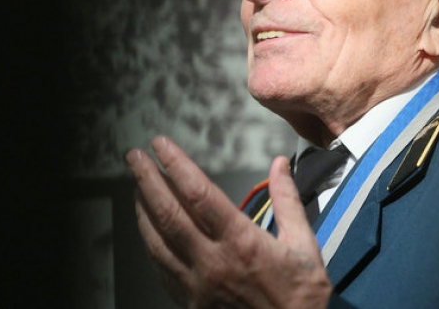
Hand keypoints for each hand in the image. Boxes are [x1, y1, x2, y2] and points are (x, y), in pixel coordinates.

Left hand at [126, 136, 331, 308]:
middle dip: (147, 181)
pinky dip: (150, 243)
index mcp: (241, 241)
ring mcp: (197, 284)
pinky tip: (148, 230)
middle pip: (168, 214)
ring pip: (157, 242)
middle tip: (134, 157)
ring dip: (143, 210)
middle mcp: (212, 261)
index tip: (161, 145)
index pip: (199, 194)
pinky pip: (162, 268)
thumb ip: (288, 200)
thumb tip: (280, 163)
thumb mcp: (304, 244)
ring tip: (136, 187)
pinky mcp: (192, 301)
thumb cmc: (301, 293)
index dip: (177, 165)